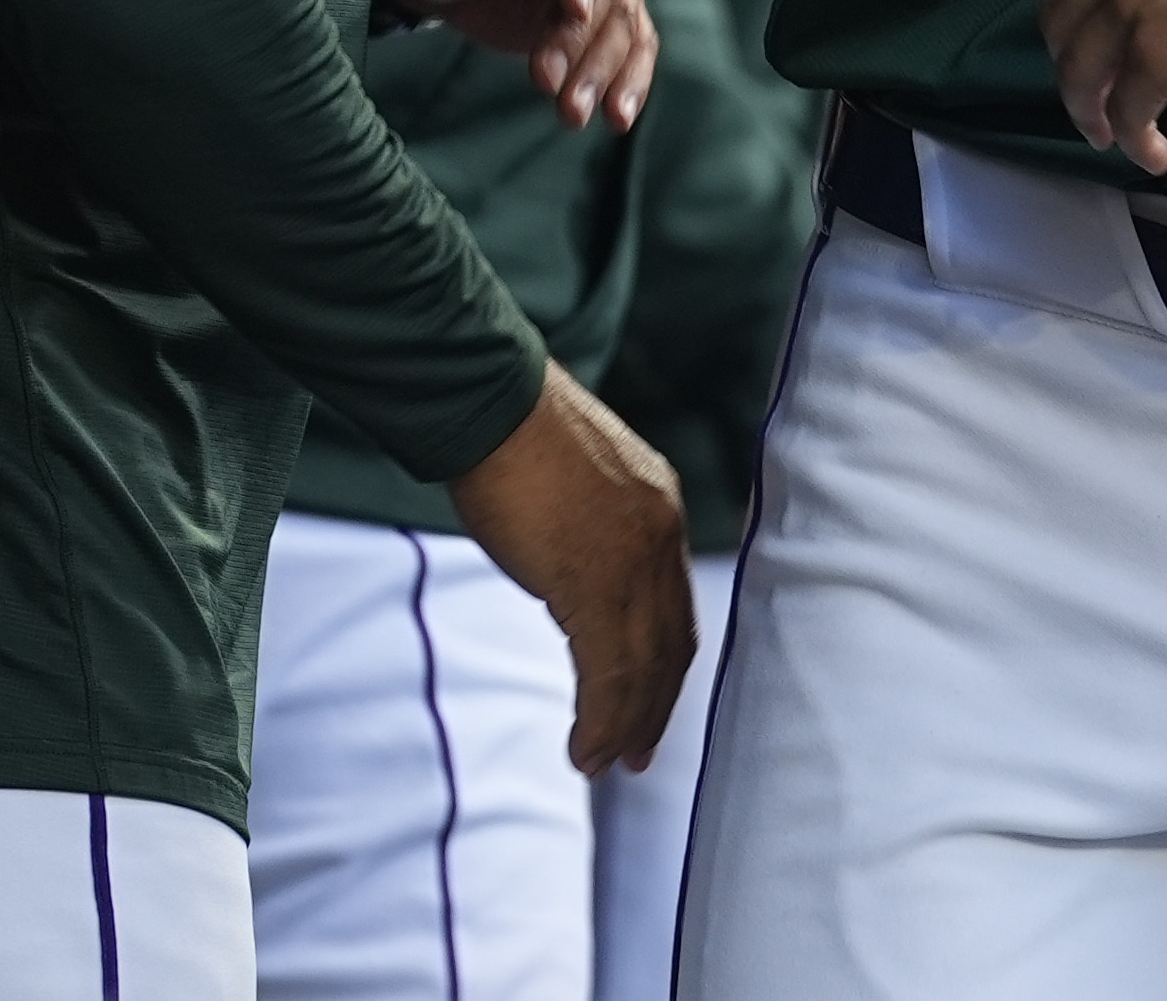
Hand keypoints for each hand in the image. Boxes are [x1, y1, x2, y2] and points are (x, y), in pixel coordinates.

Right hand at [446, 365, 694, 773]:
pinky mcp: (595, 582)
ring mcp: (633, 560)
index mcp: (660, 508)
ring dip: (625, 724)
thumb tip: (577, 572)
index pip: (675, 606)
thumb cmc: (516, 437)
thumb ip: (595, 531)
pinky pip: (609, 671)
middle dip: (656, 705)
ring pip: (644, 666)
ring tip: (604, 763)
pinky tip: (584, 748)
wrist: (491, 403)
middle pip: (670, 643)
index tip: (649, 701)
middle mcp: (661, 535)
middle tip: (637, 754)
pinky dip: (600, 718)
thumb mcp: (579, 486)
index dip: (664, 662)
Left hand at [1043, 0, 1166, 174]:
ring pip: (1077, 75)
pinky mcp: (1155, 61)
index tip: (1103, 24)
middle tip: (1093, 84)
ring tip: (1106, 133)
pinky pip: (1127, 115)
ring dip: (1086, 109)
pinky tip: (1155, 154)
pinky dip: (1134, 142)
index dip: (1089, 0)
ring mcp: (1129, 12)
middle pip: (1062, 21)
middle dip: (1071, 56)